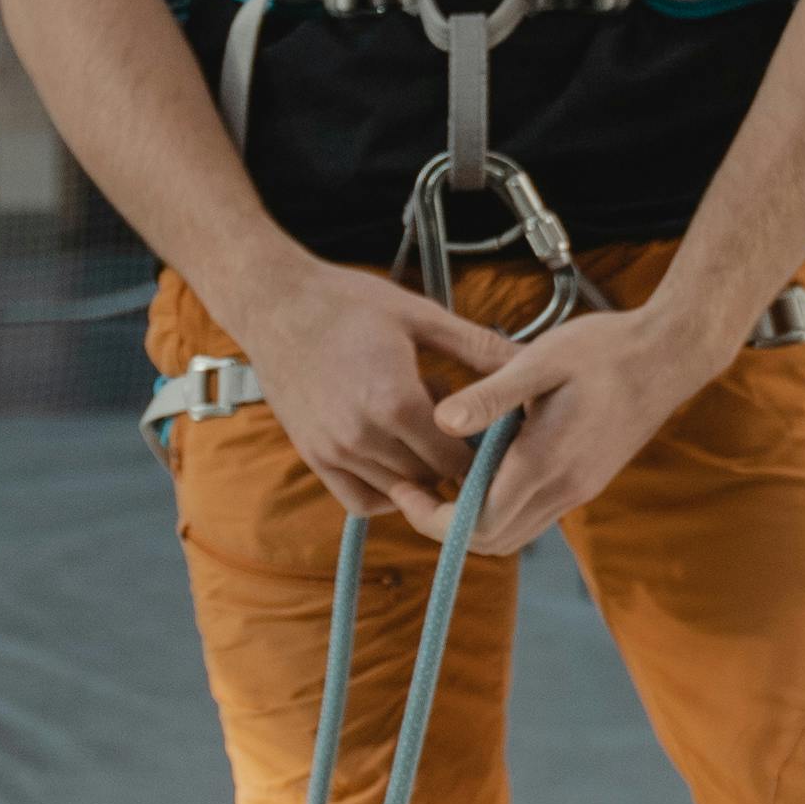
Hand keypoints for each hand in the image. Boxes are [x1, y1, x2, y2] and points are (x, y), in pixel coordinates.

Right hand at [220, 253, 510, 523]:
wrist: (274, 304)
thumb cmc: (347, 303)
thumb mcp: (419, 315)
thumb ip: (477, 346)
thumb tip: (530, 361)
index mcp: (394, 401)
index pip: (457, 458)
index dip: (482, 451)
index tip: (494, 434)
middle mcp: (362, 435)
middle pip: (432, 477)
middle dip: (455, 461)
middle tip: (465, 431)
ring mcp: (334, 451)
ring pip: (400, 491)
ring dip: (422, 473)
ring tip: (426, 433)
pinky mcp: (314, 456)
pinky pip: (361, 501)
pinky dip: (388, 493)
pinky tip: (400, 463)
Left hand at [425, 292, 746, 557]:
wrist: (669, 354)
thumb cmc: (604, 350)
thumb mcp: (540, 360)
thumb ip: (490, 396)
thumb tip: (440, 421)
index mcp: (544, 463)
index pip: (476, 524)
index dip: (432, 518)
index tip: (406, 488)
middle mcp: (563, 489)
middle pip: (491, 540)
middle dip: (445, 525)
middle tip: (413, 488)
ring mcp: (577, 491)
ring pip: (513, 534)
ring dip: (472, 521)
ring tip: (440, 480)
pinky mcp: (585, 483)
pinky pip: (533, 516)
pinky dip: (499, 508)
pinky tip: (481, 470)